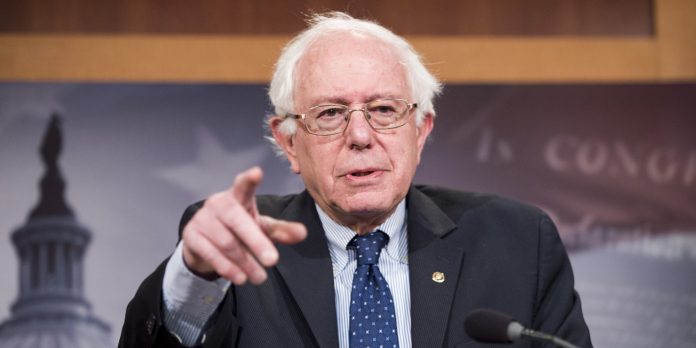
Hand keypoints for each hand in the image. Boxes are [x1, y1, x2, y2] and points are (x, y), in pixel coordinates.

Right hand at [181, 166, 306, 284]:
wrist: (204, 243)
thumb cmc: (238, 230)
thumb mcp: (261, 228)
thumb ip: (281, 231)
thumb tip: (303, 233)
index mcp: (238, 197)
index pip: (243, 185)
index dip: (249, 179)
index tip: (257, 172)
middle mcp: (218, 204)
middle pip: (238, 221)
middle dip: (257, 242)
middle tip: (273, 261)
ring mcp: (203, 219)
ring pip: (227, 242)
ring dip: (245, 262)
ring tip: (260, 278)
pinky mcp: (191, 236)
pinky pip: (211, 253)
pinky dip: (227, 268)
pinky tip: (240, 278)